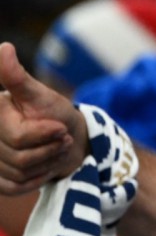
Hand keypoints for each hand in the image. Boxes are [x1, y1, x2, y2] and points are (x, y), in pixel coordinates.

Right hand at [0, 42, 87, 193]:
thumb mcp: (40, 93)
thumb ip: (17, 77)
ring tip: (57, 149)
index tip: (61, 126)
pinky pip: (15, 188)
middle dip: (51, 148)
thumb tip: (4, 48)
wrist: (68, 138)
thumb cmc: (55, 111)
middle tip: (64, 137)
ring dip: (47, 163)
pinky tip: (46, 166)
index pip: (20, 137)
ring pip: (20, 174)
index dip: (46, 134)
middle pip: (21, 158)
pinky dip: (37, 179)